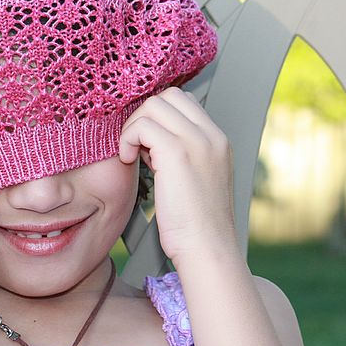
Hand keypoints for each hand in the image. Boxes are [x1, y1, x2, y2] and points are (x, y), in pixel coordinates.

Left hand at [119, 87, 237, 266]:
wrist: (207, 249)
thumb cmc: (196, 227)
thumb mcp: (194, 183)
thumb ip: (180, 157)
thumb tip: (150, 142)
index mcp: (217, 141)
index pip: (184, 102)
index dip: (158, 118)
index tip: (147, 146)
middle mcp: (211, 135)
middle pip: (169, 96)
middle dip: (144, 117)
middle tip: (138, 149)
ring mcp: (197, 141)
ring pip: (154, 104)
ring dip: (134, 127)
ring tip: (134, 156)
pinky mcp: (177, 152)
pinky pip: (143, 125)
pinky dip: (128, 139)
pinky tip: (129, 161)